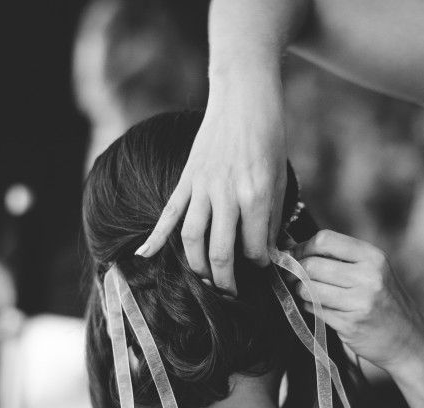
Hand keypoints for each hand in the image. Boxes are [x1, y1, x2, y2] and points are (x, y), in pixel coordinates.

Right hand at [135, 72, 287, 296]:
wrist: (243, 99)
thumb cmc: (268, 140)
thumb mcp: (279, 181)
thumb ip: (271, 219)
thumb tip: (267, 253)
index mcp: (254, 195)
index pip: (254, 247)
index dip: (260, 264)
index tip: (262, 267)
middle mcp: (225, 194)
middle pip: (219, 252)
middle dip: (226, 280)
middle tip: (232, 294)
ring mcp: (201, 187)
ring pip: (191, 239)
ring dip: (196, 267)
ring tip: (205, 281)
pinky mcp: (186, 179)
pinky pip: (168, 213)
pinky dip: (155, 236)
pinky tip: (144, 255)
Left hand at [289, 230, 423, 380]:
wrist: (407, 341)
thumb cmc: (385, 303)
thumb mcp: (374, 272)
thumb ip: (342, 259)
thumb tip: (294, 249)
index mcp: (373, 257)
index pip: (325, 240)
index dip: (303, 247)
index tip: (295, 256)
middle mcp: (368, 277)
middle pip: (312, 264)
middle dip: (295, 271)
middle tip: (292, 276)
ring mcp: (359, 302)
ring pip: (308, 288)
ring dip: (300, 291)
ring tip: (306, 293)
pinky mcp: (349, 324)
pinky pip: (314, 309)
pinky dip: (309, 307)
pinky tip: (318, 308)